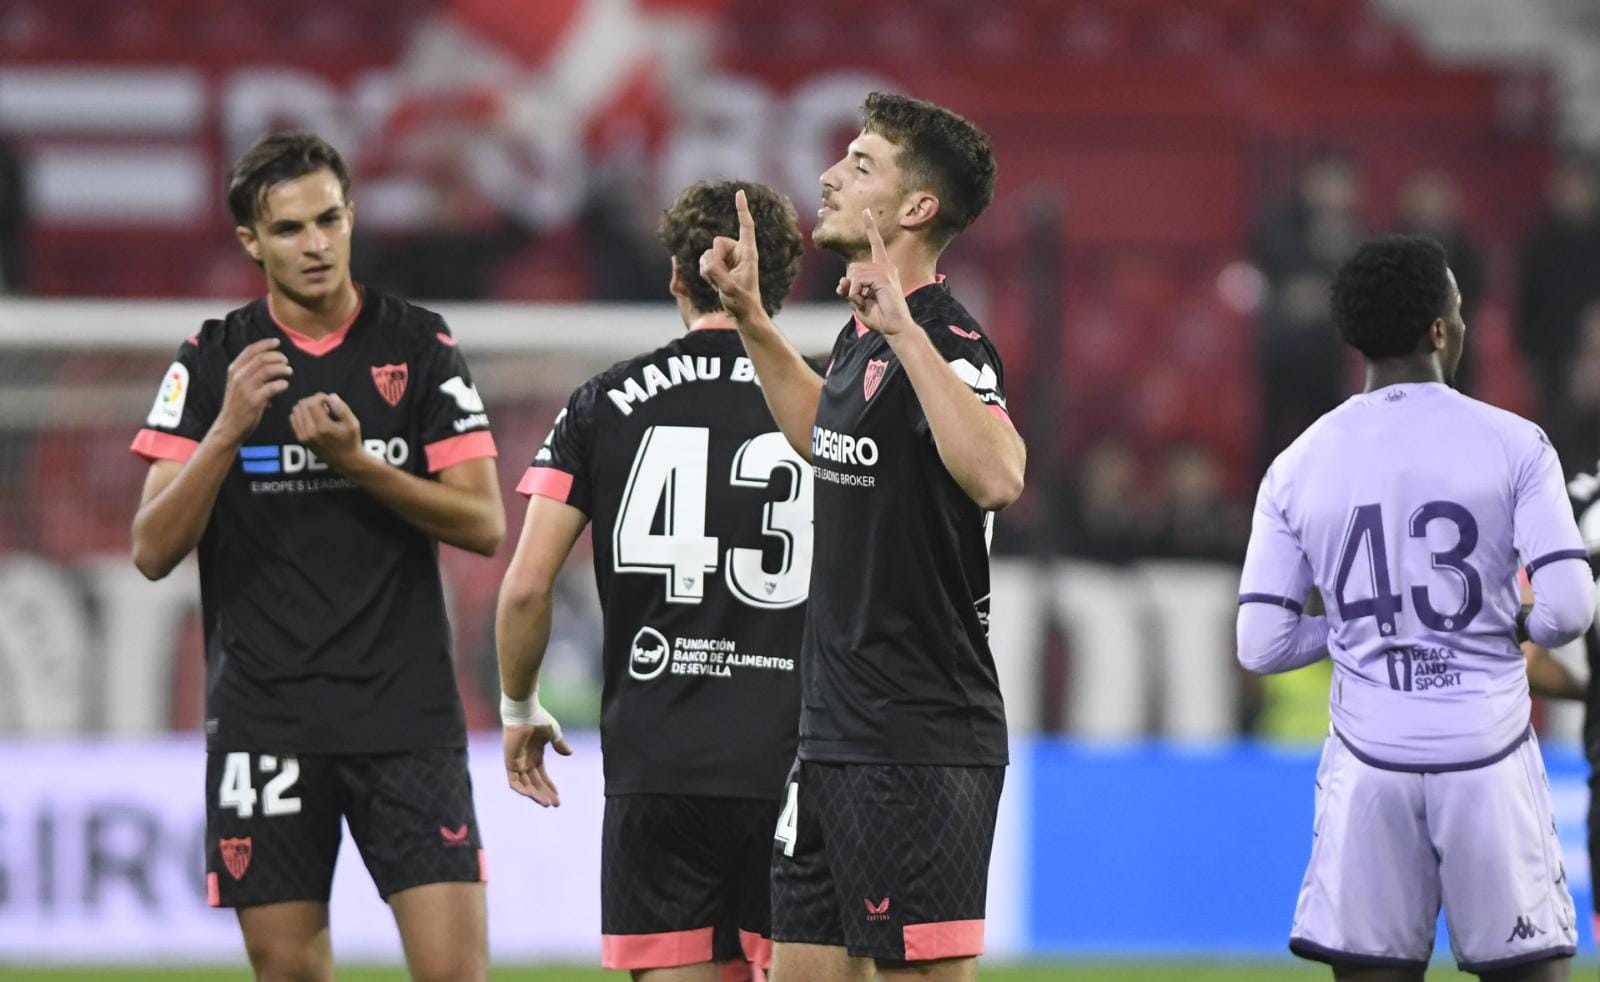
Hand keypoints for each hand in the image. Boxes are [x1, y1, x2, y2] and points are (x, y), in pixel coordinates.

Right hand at [213, 338, 291, 443]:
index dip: (265, 344)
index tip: (277, 342)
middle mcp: (238, 377)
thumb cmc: (237, 405)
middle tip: (286, 361)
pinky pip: (272, 387)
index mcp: (234, 371)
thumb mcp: (238, 385)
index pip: (250, 350)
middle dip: (277, 357)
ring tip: (289, 372)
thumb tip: (268, 362)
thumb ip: (249, 373)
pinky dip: (281, 384)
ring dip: (281, 369)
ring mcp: (245, 389)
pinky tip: (284, 385)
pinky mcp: (254, 401)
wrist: (229, 427)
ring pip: (267, 370)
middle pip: (261, 358)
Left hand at [289, 393, 362, 471]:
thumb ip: (342, 409)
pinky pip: (294, 419)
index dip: (320, 397)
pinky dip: (301, 414)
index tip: (330, 401)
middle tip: (325, 405)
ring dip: (307, 406)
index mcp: (323, 428)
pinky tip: (313, 417)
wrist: (346, 461)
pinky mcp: (301, 439)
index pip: (312, 403)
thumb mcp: (353, 424)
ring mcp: (303, 436)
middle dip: (313, 400)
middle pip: (302, 405)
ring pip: (296, 411)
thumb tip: (331, 396)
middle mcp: (310, 432)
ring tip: (320, 412)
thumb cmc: (351, 440)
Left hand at [504, 719, 571, 806]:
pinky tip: (532, 795)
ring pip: (526, 785)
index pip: (541, 776)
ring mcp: (517, 763)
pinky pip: (514, 781)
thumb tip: (569, 754)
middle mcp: (525, 761)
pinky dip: (522, 789)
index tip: (558, 797)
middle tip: (555, 804)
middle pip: (535, 783)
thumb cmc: (538, 719)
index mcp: (535, 755)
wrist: (524, 712)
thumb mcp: (553, 733)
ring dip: (535, 795)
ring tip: (546, 803)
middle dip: (545, 794)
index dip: (549, 786)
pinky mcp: (510, 762)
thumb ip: (559, 744)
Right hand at [698, 189, 764, 321]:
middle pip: (716, 243)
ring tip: (720, 283)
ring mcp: (728, 258)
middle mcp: (738, 252)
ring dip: (708, 269)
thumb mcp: (730, 290)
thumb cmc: (742, 302)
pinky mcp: (719, 264)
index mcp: (748, 253)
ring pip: (707, 253)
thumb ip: (717, 274)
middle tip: (722, 278)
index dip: (742, 209)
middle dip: (714, 260)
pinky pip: (704, 261)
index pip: (746, 226)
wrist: (743, 312)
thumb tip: (706, 262)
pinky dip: (705, 273)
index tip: (740, 193)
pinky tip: (715, 283)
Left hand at [838, 209, 914, 339]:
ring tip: (869, 302)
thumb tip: (843, 279)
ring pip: (853, 274)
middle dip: (852, 286)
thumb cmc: (878, 316)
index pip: (875, 243)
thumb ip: (848, 290)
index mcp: (882, 269)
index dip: (870, 227)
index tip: (866, 211)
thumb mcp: (857, 302)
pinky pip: (858, 282)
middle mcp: (885, 266)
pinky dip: (857, 295)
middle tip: (864, 300)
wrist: (894, 328)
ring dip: (854, 293)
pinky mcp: (883, 278)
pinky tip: (869, 301)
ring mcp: (886, 271)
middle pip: (853, 267)